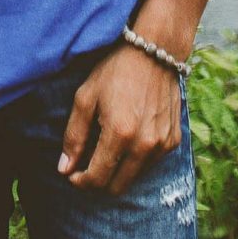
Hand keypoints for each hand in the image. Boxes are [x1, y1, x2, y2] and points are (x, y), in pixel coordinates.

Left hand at [57, 43, 181, 195]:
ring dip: (118, 172)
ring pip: (134, 178)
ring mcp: (161, 144)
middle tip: (87, 167)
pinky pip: (150, 164)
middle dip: (98, 182)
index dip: (80, 182)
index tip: (72, 175)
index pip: (97, 178)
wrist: (155, 51)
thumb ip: (74, 136)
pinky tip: (128, 139)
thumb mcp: (86, 97)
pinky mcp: (173, 141)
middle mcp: (144, 145)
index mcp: (119, 134)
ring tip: (107, 150)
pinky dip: (136, 160)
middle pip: (116, 187)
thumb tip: (64, 170)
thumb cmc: (116, 70)